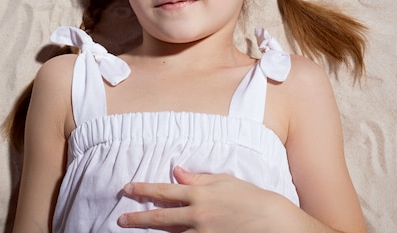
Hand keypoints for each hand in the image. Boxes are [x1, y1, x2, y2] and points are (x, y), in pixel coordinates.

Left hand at [117, 166, 295, 231]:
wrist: (275, 223)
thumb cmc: (252, 198)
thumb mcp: (225, 182)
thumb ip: (198, 178)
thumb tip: (176, 171)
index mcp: (200, 194)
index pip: (165, 191)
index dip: (144, 189)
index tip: (127, 188)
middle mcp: (197, 215)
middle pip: (161, 217)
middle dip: (139, 218)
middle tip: (121, 220)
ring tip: (136, 231)